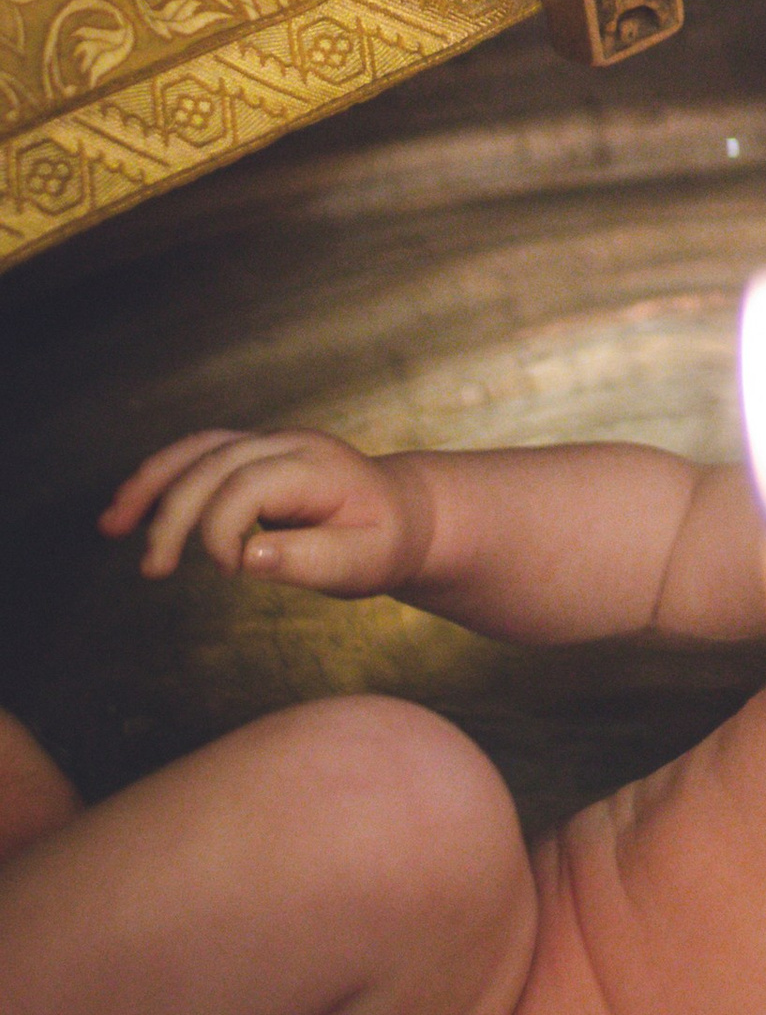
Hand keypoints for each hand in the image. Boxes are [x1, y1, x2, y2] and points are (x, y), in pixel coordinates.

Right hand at [100, 427, 428, 597]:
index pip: (249, 482)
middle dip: (173, 515)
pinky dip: (160, 478)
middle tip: (152, 570)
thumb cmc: (385, 541)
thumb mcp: (365, 561)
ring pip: (196, 449)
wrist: (406, 514)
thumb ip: (311, 558)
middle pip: (213, 463)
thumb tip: (249, 555)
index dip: (224, 527)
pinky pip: (197, 456)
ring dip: (150, 485)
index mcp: (317, 467)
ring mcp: (267, 444)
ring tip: (111, 526)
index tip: (229, 570)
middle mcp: (288, 444)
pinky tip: (130, 510)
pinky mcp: (251, 456)